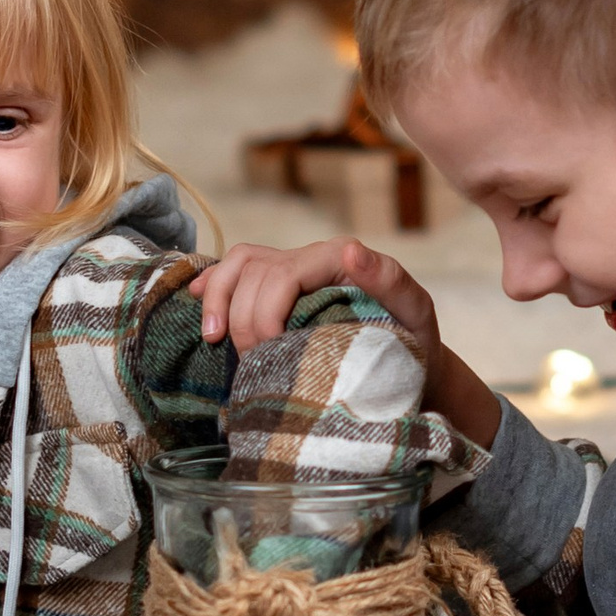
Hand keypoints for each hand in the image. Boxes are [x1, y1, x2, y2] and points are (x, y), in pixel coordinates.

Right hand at [192, 235, 500, 445]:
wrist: (412, 366)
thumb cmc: (415, 342)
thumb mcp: (415, 312)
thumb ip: (389, 280)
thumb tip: (350, 249)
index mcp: (338, 258)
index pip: (281, 274)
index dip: (262, 313)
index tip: (265, 354)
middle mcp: (310, 258)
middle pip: (252, 272)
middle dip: (241, 318)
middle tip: (250, 365)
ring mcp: (291, 272)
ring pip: (238, 265)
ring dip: (218, 298)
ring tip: (214, 337)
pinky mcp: (278, 292)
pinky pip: (236, 273)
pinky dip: (215, 284)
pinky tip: (199, 299)